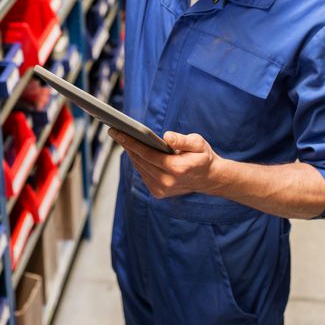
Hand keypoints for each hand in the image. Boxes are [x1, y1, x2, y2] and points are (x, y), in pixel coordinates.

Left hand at [108, 129, 222, 198]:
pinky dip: (138, 162)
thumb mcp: (198, 143)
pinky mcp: (158, 193)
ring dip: (131, 153)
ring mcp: (162, 190)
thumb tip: (166, 137)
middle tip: (116, 131)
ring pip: (140, 168)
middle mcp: (167, 182)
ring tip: (122, 138)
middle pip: (140, 161)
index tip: (118, 132)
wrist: (209, 179)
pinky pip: (143, 174)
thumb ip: (182, 140)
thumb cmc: (203, 157)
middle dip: (127, 145)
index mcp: (177, 169)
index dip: (131, 143)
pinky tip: (134, 151)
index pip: (148, 154)